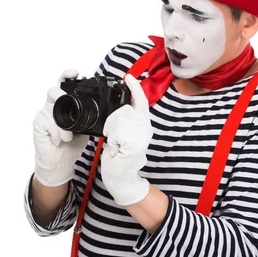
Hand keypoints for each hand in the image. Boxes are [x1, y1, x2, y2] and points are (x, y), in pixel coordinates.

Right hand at [33, 69, 89, 186]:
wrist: (61, 162)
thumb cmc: (72, 143)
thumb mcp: (86, 127)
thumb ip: (89, 116)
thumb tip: (104, 110)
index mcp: (64, 103)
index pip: (64, 84)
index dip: (67, 76)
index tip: (76, 73)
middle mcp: (52, 106)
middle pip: (53, 91)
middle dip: (61, 94)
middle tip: (67, 101)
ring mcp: (43, 115)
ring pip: (50, 108)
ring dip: (62, 123)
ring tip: (68, 136)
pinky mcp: (38, 125)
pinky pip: (47, 123)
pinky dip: (56, 133)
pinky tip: (59, 140)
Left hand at [101, 74, 151, 205]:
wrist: (121, 179)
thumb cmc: (119, 158)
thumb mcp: (120, 135)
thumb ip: (123, 121)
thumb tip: (120, 106)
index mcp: (142, 125)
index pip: (140, 101)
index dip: (135, 88)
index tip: (128, 77)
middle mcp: (145, 128)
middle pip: (125, 109)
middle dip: (113, 121)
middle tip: (113, 137)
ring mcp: (142, 136)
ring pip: (120, 119)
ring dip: (112, 132)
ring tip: (116, 144)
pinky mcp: (135, 145)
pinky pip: (117, 132)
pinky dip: (112, 140)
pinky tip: (116, 148)